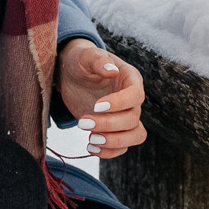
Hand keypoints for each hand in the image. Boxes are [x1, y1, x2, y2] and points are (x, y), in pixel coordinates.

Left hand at [57, 39, 146, 158]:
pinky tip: (90, 147)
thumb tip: (111, 70)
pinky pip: (122, 147)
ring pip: (135, 136)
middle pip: (133, 119)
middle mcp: (132, 100)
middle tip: (83, 122)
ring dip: (114, 142)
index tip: (96, 106)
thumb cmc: (81, 61)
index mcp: (130, 79)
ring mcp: (124, 116)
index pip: (136, 95)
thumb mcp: (85, 56)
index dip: (120, 103)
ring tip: (91, 140)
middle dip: (108, 125)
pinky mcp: (114, 130)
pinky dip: (108, 152)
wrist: (72, 74)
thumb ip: (97, 60)